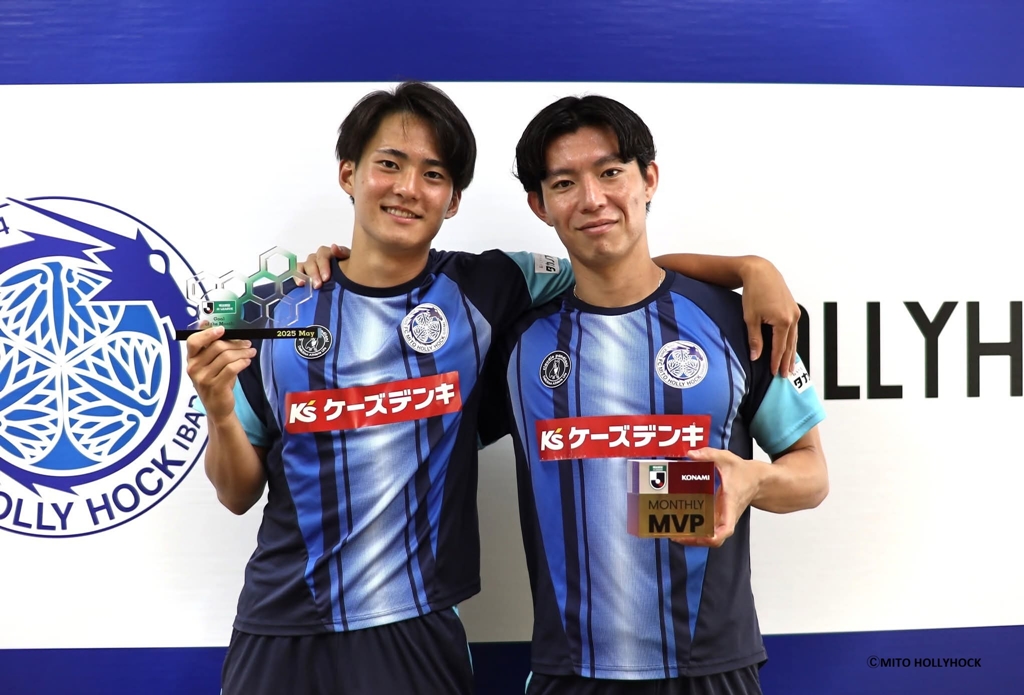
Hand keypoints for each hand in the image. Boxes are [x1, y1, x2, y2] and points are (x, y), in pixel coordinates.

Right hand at [185, 325, 255, 421]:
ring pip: (226, 356)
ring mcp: (203, 378)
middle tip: (247, 343)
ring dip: (242, 352)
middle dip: (236, 343)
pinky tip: (247, 362)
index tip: (223, 329)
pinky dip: (242, 363)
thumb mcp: (211, 365)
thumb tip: (221, 328)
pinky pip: (232, 368)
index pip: (193, 341)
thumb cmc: (216, 382)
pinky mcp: (215, 386)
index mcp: (191, 360)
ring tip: (251, 352)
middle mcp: (194, 368)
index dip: (208, 333)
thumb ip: (213, 349)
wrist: (218, 408)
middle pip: (216, 347)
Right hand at [296, 244, 350, 287]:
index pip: (323, 254)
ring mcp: (310, 266)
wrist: (351, 284)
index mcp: (330, 254)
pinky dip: (296, 276)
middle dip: (314, 273)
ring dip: (303, 275)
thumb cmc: (351, 271)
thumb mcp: (351, 262)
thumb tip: (334, 247)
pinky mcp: (304, 274)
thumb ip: (344, 254)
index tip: (326, 278)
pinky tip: (299, 284)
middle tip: (318, 285)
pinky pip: (297, 272)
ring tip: (303, 284)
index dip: (323, 265)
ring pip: (303, 266)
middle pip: (312, 261)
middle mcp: (318, 258)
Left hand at [670, 447, 765, 548]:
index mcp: (730, 504)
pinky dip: (696, 531)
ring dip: (694, 539)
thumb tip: (691, 454)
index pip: (727, 528)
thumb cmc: (744, 473)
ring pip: (710, 537)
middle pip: (715, 539)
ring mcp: (723, 518)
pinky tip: (681, 525)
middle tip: (676, 535)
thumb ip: (709, 455)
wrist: (758, 480)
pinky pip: (708, 530)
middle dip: (696, 541)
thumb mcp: (727, 459)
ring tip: (674, 533)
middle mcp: (727, 516)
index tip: (703, 536)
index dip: (715, 536)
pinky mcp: (719, 517)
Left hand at [739, 257, 798, 375]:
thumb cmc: (753, 293)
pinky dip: (791, 340)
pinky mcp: (794, 308)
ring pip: (794, 338)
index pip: (780, 348)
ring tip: (790, 366)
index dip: (776, 362)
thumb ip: (754, 339)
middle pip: (790, 345)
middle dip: (787, 361)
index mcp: (783, 321)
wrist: (761, 272)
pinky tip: (790, 347)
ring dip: (791, 353)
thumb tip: (756, 357)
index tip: (774, 374)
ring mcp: (795, 313)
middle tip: (786, 376)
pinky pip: (794, 329)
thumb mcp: (750, 318)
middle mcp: (793, 318)